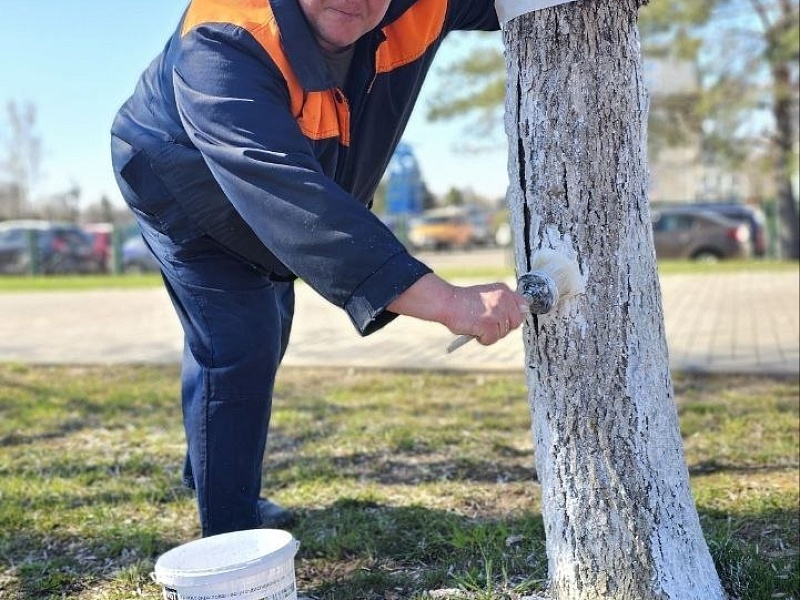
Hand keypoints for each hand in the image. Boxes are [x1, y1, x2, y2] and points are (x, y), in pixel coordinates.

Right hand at [388, 274, 528, 345]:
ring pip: (502, 333)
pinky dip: (482, 339)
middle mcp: (504, 300)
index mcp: (504, 290)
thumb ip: (503, 302)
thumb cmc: (464, 301)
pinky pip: (492, 339)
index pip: (523, 305)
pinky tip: (473, 330)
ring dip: (490, 333)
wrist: (447, 302)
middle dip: (503, 327)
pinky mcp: (489, 325)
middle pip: (515, 322)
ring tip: (476, 324)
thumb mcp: (488, 295)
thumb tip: (520, 316)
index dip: (515, 315)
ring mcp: (497, 313)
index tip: (506, 319)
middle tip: (487, 324)